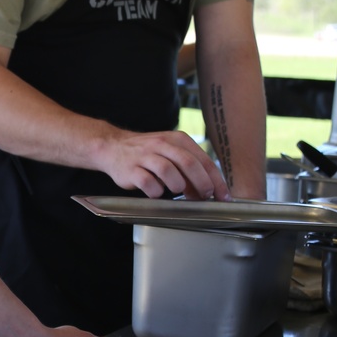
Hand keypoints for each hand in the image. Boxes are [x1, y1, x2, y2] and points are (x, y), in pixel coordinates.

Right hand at [93, 126, 228, 200]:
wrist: (113, 147)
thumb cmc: (147, 153)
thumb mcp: (170, 152)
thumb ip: (189, 168)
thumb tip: (209, 191)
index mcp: (177, 139)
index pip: (203, 160)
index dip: (216, 180)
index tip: (223, 196)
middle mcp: (162, 144)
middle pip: (188, 163)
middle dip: (201, 184)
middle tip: (205, 197)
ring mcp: (145, 156)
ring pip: (168, 170)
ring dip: (177, 185)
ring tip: (177, 192)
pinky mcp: (131, 169)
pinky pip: (147, 182)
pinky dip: (155, 191)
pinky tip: (156, 193)